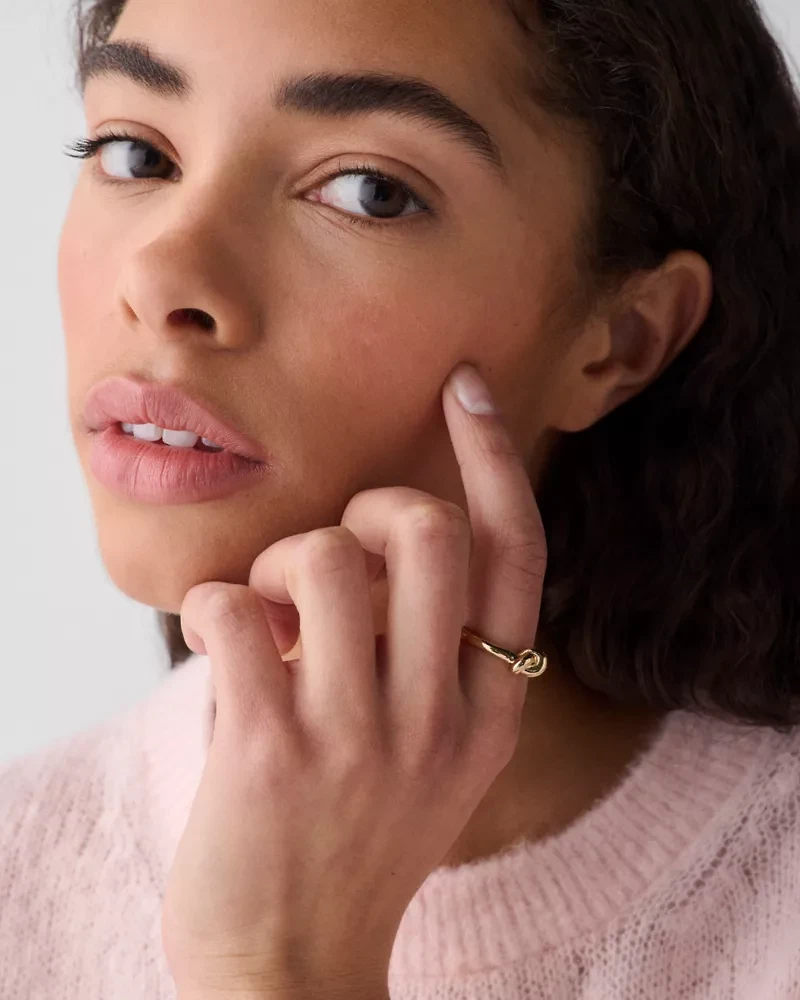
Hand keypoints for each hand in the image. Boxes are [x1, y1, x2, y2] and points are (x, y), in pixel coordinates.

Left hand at [163, 362, 547, 999]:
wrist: (294, 969)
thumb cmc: (353, 842)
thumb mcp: (432, 756)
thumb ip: (430, 660)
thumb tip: (371, 543)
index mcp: (486, 710)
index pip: (514, 555)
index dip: (493, 459)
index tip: (467, 389)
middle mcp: (435, 716)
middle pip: (429, 533)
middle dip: (372, 507)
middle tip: (336, 549)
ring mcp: (355, 736)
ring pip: (329, 559)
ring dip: (283, 560)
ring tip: (268, 610)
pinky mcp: (269, 752)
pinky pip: (234, 611)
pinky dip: (212, 603)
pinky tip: (218, 641)